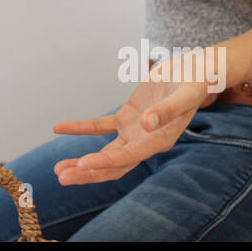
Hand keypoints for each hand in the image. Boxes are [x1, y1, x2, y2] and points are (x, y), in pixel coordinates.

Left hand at [51, 54, 221, 185]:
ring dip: (82, 161)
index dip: (104, 162)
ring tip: (58, 169)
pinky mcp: (127, 117)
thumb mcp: (184, 95)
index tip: (82, 164)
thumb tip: (147, 124)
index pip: (126, 157)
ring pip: (104, 152)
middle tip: (62, 177)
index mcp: (158, 141)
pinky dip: (81, 129)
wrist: (194, 73)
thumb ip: (166, 111)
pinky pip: (100, 127)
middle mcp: (144, 142)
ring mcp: (134, 131)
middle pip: (112, 164)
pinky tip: (60, 128)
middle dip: (87, 172)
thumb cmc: (193, 84)